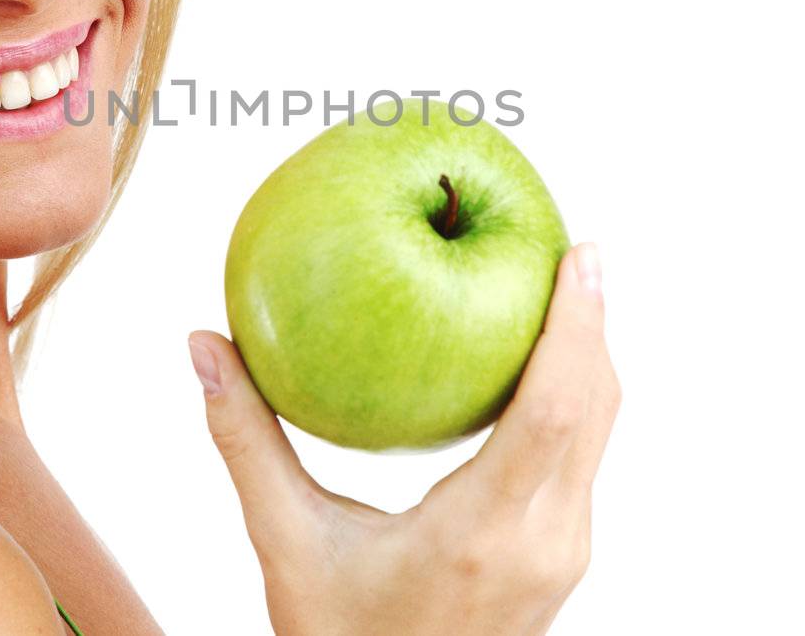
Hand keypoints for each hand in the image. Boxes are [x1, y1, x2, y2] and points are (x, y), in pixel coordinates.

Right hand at [187, 241, 620, 634]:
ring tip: (567, 287)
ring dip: (590, 357)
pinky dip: (573, 398)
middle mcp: (544, 541)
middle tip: (576, 246)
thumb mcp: (286, 547)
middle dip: (594, 321)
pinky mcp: (561, 558)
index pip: (555, 408)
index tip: (578, 253)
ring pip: (599, 433)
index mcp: (484, 533)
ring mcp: (563, 554)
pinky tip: (538, 363)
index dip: (577, 324)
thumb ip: (246, 442)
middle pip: (597, 408)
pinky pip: (583, 458)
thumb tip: (205, 345)